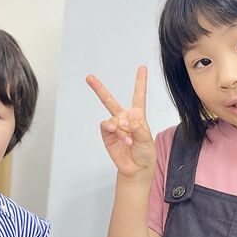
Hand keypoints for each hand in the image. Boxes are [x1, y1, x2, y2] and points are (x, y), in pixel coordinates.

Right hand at [88, 65, 155, 180]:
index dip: (140, 82)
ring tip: (128, 140)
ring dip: (121, 128)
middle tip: (89, 78)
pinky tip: (119, 135)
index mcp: (137, 116)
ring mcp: (115, 127)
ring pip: (113, 119)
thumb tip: (125, 121)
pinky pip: (106, 127)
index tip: (142, 68)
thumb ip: (138, 127)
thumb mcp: (147, 138)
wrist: (137, 168)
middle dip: (99, 89)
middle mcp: (124, 119)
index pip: (138, 96)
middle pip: (110, 101)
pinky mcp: (108, 136)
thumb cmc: (145, 153)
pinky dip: (113, 130)